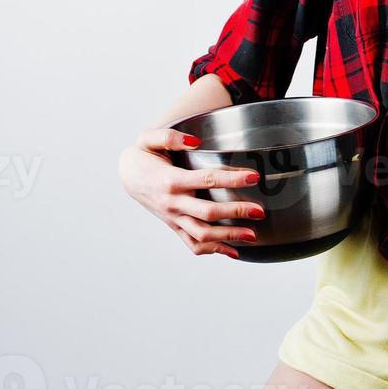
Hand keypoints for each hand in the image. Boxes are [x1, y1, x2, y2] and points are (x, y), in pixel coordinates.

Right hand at [118, 127, 266, 258]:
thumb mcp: (148, 138)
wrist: (128, 177)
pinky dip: (214, 250)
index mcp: (171, 180)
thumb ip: (170, 137)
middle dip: (236, 212)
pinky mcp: (174, 226)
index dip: (232, 179)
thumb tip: (195, 142)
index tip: (254, 177)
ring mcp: (173, 218)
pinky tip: (234, 251)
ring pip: (202, 234)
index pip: (207, 180)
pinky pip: (193, 244)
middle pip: (208, 213)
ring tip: (253, 235)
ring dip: (228, 237)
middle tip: (260, 211)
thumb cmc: (142, 156)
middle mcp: (173, 203)